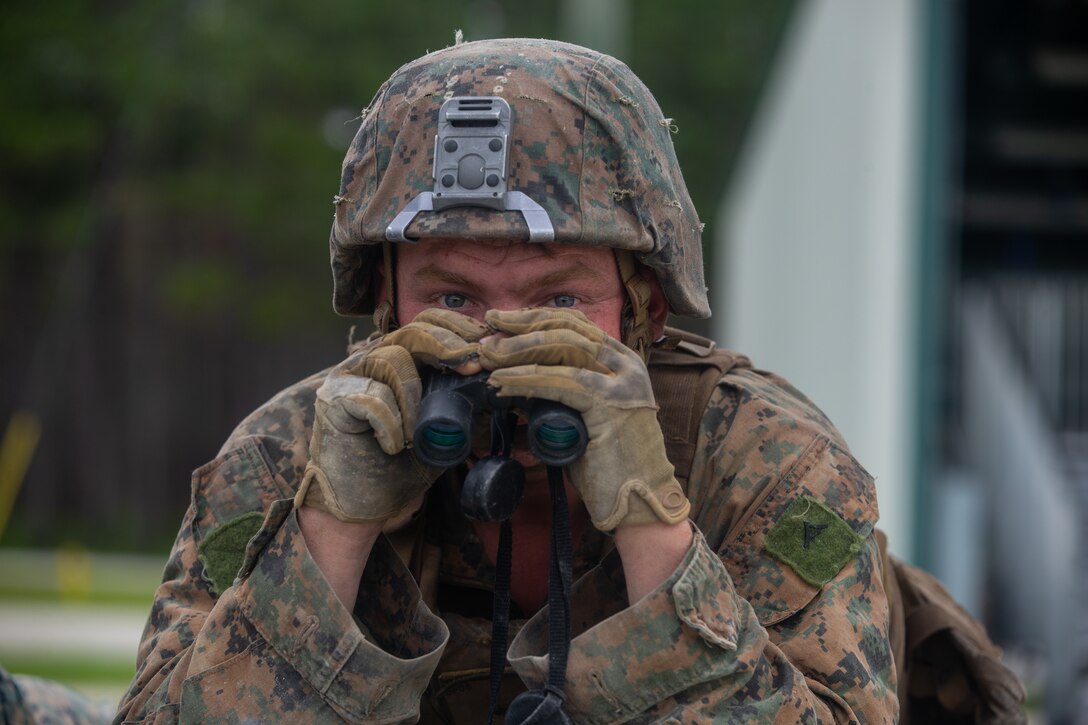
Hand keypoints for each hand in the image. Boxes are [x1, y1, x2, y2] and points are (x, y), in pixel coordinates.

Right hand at [298, 310, 488, 521]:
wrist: (365, 505)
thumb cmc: (402, 467)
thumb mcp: (444, 431)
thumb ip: (465, 404)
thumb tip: (502, 384)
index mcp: (402, 360)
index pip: (429, 323)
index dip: (459, 328)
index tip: (485, 348)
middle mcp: (374, 360)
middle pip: (412, 330)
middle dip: (447, 345)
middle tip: (472, 367)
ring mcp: (350, 376)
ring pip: (393, 360)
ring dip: (414, 400)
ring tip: (416, 436)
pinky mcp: (333, 399)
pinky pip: (371, 397)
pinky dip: (390, 424)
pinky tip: (394, 446)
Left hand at [479, 308, 689, 530]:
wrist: (638, 504)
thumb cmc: (608, 466)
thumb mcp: (581, 417)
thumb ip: (556, 394)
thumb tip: (512, 378)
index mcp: (622, 361)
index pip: (575, 324)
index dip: (535, 317)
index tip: (500, 321)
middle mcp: (626, 365)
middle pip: (567, 329)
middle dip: (521, 328)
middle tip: (486, 335)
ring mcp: (622, 383)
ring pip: (563, 348)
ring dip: (518, 350)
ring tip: (488, 358)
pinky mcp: (611, 405)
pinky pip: (561, 382)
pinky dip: (527, 380)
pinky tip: (502, 383)